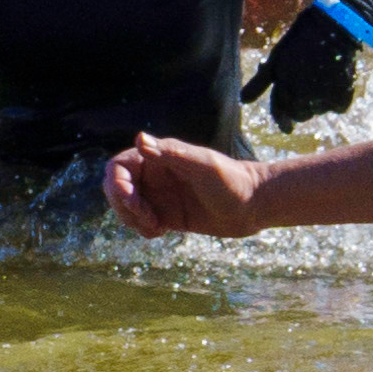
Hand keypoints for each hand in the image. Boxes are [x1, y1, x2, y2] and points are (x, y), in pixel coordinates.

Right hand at [105, 133, 268, 237]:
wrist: (256, 206)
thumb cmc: (233, 181)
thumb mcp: (203, 166)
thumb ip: (172, 154)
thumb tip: (140, 139)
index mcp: (161, 156)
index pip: (119, 166)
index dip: (116, 184)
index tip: (133, 201)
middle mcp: (156, 174)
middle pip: (117, 189)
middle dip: (124, 206)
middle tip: (149, 218)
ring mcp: (160, 195)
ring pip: (126, 208)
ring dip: (132, 220)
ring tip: (156, 227)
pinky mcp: (167, 215)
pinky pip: (140, 222)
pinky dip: (142, 228)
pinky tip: (161, 232)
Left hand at [242, 2, 362, 131]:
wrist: (333, 26)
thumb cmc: (300, 40)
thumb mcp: (276, 59)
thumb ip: (259, 83)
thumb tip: (243, 101)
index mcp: (284, 85)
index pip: (281, 113)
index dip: (283, 121)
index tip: (288, 129)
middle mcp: (302, 95)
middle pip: (301, 116)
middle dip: (302, 108)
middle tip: (308, 90)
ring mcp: (323, 96)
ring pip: (319, 111)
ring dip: (319, 102)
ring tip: (322, 79)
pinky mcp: (343, 95)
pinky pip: (338, 107)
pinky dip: (338, 98)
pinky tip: (336, 81)